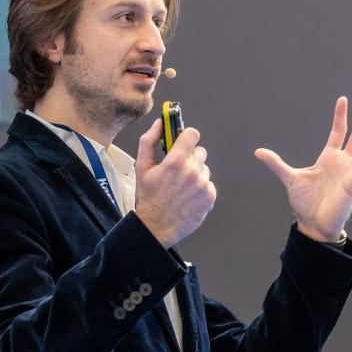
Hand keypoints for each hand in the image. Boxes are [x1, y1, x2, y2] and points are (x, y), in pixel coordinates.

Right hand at [135, 118, 216, 247]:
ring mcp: (203, 184)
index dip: (186, 136)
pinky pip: (209, 184)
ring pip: (204, 169)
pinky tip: (187, 196)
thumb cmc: (148, 198)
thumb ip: (149, 141)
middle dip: (190, 157)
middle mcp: (192, 171)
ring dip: (195, 174)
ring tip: (181, 187)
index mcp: (175, 161)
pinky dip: (200, 188)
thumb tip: (159, 124)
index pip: (192, 134)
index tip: (182, 142)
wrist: (156, 227)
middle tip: (178, 170)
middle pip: (200, 151)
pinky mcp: (209, 197)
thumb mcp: (142, 167)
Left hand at [254, 97, 351, 241]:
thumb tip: (258, 151)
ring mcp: (349, 174)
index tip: (343, 100)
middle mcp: (342, 163)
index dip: (341, 117)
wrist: (312, 224)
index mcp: (329, 158)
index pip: (338, 132)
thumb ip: (276, 163)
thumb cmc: (306, 202)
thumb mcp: (290, 178)